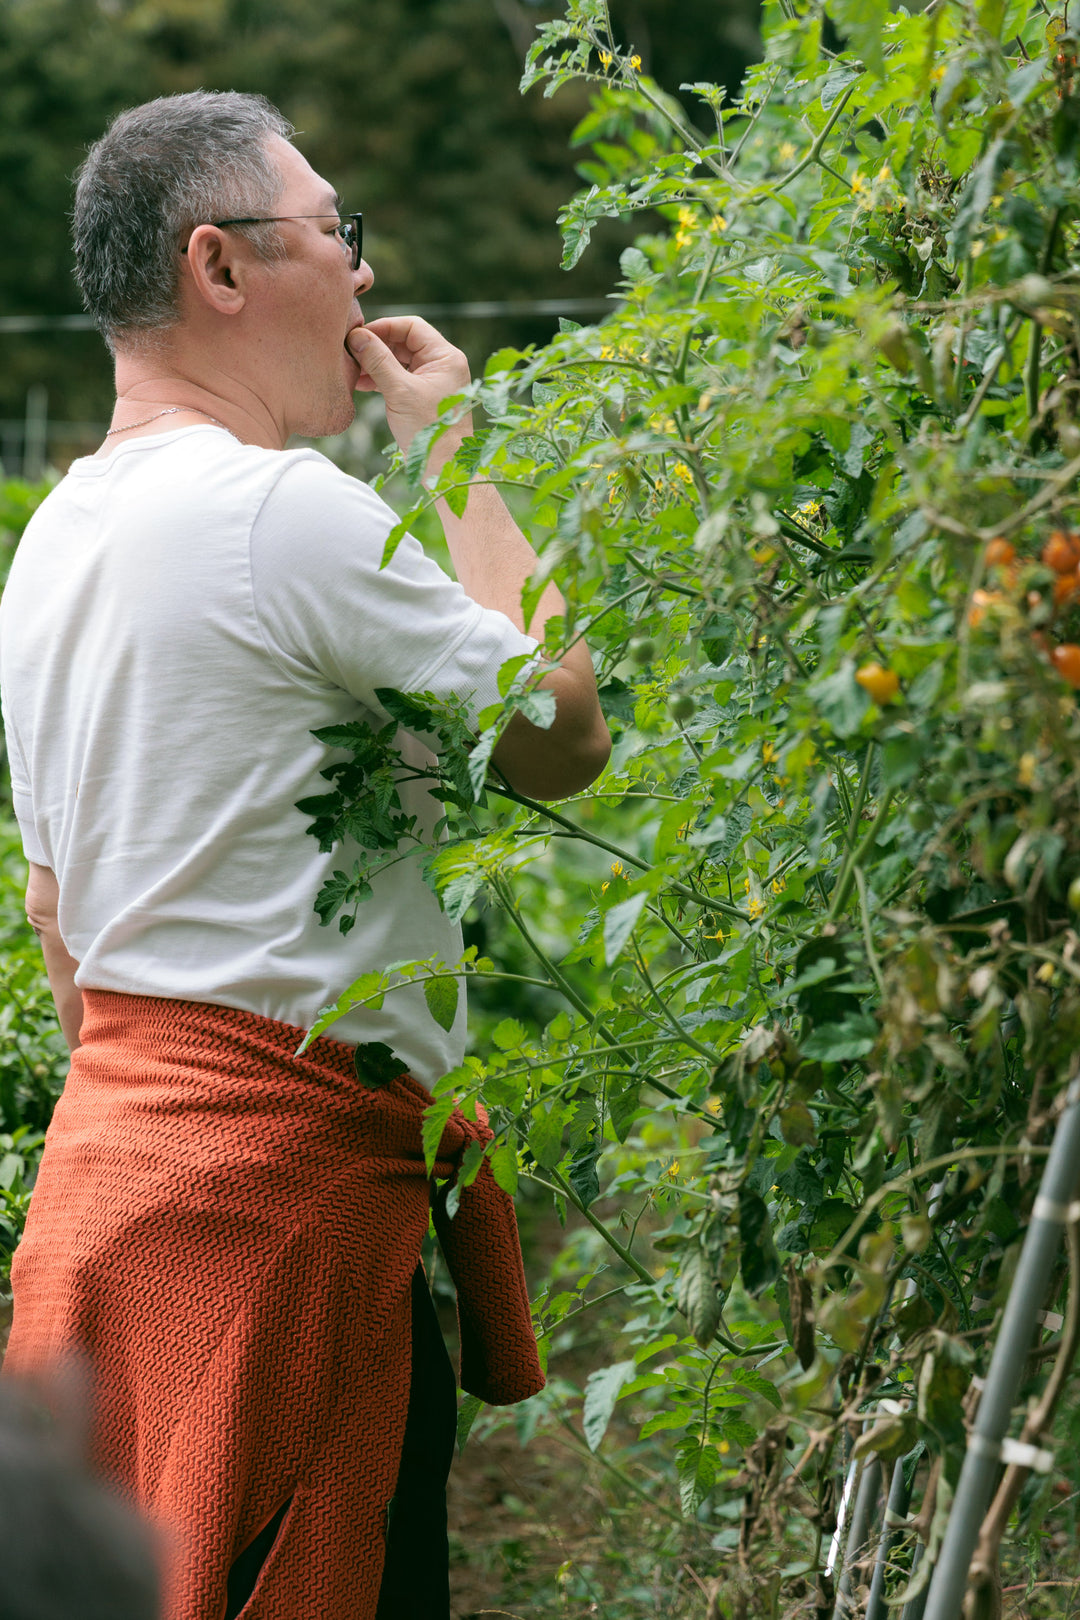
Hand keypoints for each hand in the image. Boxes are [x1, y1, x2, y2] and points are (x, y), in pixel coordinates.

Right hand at [346, 316, 472, 461]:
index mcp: (446, 357)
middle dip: (377, 346)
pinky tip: (360, 384)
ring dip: (375, 363)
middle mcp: (442, 365)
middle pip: (404, 342)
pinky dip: (381, 379)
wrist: (444, 469)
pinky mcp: (422, 397)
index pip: (412, 327)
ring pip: (400, 361)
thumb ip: (378, 361)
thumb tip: (357, 337)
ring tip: (352, 370)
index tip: (359, 336)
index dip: (384, 327)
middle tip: (350, 352)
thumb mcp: (400, 392)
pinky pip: (399, 379)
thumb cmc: (429, 431)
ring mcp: (433, 381)